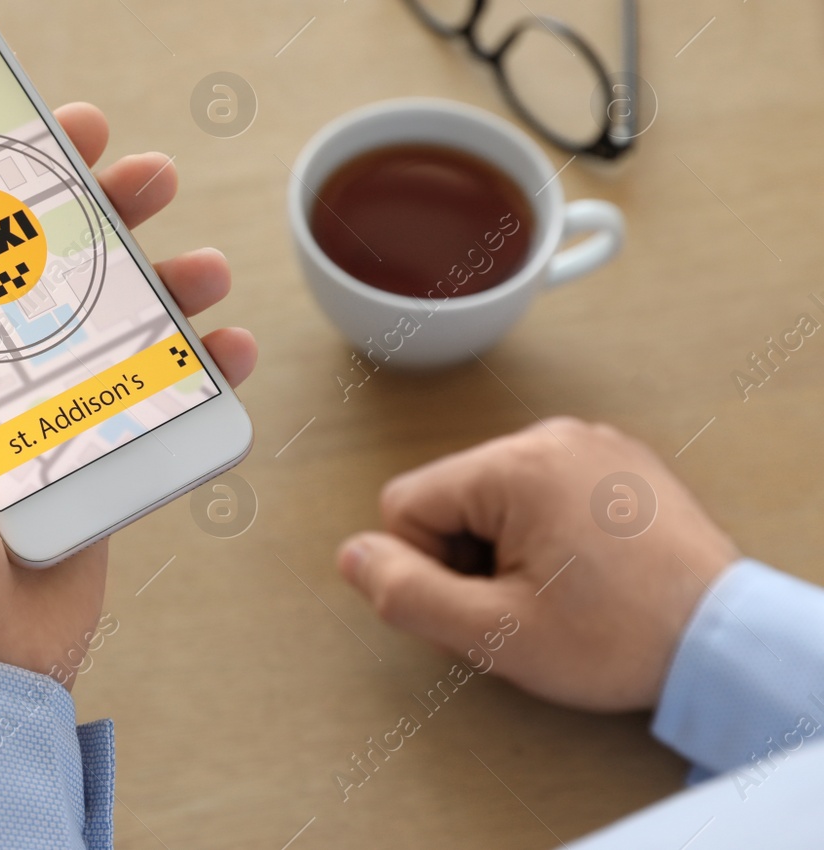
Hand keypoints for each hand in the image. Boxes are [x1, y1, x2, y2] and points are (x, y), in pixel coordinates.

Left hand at [0, 102, 256, 687]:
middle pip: (41, 253)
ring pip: (109, 309)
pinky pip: (153, 388)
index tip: (28, 116)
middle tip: (138, 167)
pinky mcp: (90, 446)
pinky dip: (198, 364)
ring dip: (164, 273)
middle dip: (94, 201)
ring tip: (200, 263)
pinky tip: (226, 342)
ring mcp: (37, 403)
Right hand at [336, 417, 739, 711]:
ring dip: (508, 546)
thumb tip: (353, 556)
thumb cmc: (623, 639)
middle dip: (470, 556)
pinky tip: (587, 570)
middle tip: (527, 606)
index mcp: (516, 465)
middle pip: (452, 497)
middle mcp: (553, 436)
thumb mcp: (496, 635)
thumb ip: (407, 593)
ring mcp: (592, 444)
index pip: (406, 505)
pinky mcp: (620, 461)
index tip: (486, 603)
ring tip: (563, 590)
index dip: (428, 568)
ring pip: (495, 496)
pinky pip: (544, 489)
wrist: (728, 645)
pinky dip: (550, 531)